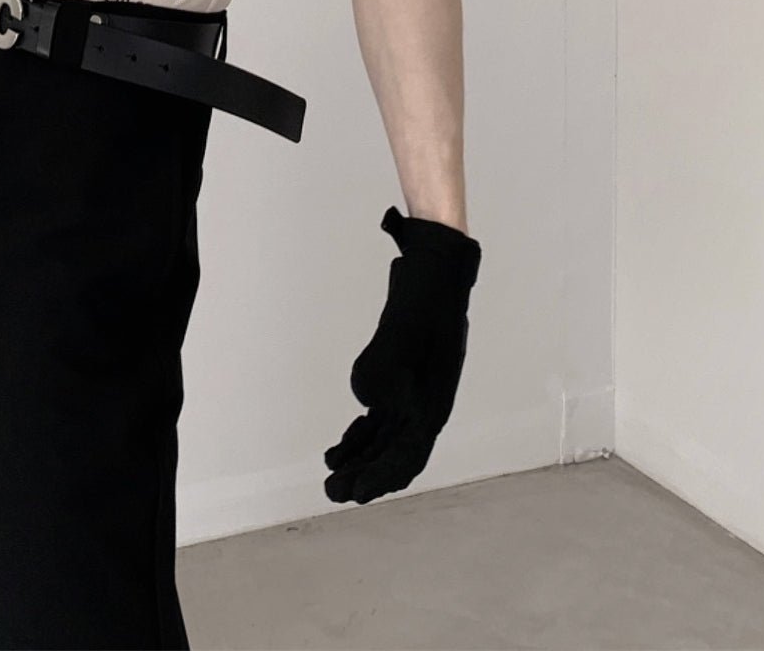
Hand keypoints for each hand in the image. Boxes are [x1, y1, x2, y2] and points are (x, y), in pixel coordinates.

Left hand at [323, 205, 481, 504]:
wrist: (434, 271)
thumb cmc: (422, 303)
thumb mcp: (399, 336)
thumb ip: (378, 370)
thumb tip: (363, 400)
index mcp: (433, 404)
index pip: (405, 457)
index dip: (378, 479)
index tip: (351, 494)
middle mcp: (426, 405)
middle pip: (393, 454)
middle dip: (363, 473)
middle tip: (329, 489)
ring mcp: (415, 392)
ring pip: (386, 438)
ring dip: (361, 454)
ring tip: (330, 466)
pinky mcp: (402, 377)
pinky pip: (382, 416)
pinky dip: (363, 430)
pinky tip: (343, 439)